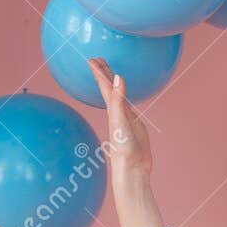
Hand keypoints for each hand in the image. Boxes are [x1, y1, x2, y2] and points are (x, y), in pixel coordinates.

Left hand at [87, 57, 152, 179]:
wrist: (133, 167)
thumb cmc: (124, 148)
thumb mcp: (120, 120)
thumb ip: (119, 100)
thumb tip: (118, 77)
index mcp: (112, 110)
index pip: (105, 87)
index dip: (99, 72)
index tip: (91, 59)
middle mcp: (117, 112)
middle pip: (110, 89)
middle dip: (104, 73)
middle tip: (99, 59)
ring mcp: (125, 118)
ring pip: (118, 96)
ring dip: (114, 84)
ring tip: (112, 73)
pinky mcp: (135, 125)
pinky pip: (128, 106)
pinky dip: (125, 97)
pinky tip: (125, 96)